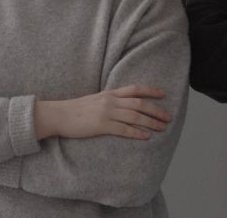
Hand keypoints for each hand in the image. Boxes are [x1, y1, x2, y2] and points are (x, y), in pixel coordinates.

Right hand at [34, 84, 171, 140]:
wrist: (59, 114)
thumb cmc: (76, 109)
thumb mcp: (95, 99)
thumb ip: (109, 100)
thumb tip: (123, 105)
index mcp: (110, 93)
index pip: (135, 89)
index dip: (151, 91)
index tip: (163, 94)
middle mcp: (111, 101)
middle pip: (139, 104)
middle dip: (156, 110)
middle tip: (168, 117)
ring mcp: (106, 113)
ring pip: (135, 116)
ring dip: (151, 122)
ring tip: (162, 128)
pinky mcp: (101, 125)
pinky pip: (123, 129)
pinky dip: (136, 132)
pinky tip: (145, 136)